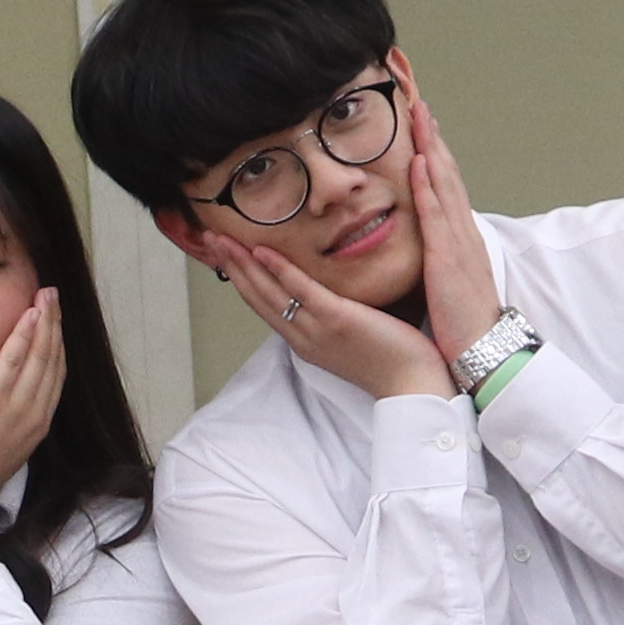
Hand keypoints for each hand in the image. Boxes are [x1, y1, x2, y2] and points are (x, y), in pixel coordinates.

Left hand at [0, 300, 67, 554]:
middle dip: (55, 326)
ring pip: (40, 356)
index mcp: (34, 425)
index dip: (55, 345)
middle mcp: (34, 415)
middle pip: (53, 361)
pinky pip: (15, 361)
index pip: (52, 377)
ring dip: (46, 321)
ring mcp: (17, 409)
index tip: (51, 322)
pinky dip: (25, 335)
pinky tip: (30, 312)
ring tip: (46, 294)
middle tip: (53, 297)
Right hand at [193, 217, 454, 403]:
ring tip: (222, 238)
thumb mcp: (351, 336)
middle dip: (230, 266)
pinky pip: (301, 291)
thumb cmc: (392, 359)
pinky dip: (279, 270)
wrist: (414, 386)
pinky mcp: (337, 320)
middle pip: (256, 297)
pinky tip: (262, 251)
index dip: (240, 278)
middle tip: (209, 238)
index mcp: (304, 340)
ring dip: (243, 263)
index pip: (263, 305)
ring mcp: (317, 330)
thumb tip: (328, 291)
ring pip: (269, 292)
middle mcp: (302, 337)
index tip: (224, 254)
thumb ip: (334, 313)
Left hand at [400, 89, 505, 365]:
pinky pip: (436, 216)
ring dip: (431, 147)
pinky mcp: (448, 259)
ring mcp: (458, 243)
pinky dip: (428, 185)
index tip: (422, 124)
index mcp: (460, 238)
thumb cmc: (463, 321)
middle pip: (447, 173)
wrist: (484, 350)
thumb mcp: (449, 280)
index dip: (435, 152)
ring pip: (443, 184)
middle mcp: (462, 232)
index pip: (446, 186)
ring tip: (419, 114)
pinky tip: (419, 161)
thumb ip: (438, 256)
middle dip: (433, 136)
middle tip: (419, 102)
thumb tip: (425, 242)